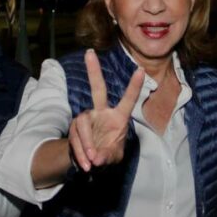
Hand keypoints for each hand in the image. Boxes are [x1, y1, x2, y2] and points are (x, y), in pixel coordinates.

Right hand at [67, 49, 144, 171]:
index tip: (141, 70)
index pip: (128, 100)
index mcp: (118, 117)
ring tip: (92, 161)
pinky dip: (81, 152)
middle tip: (89, 52)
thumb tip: (96, 158)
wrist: (89, 163)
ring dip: (87, 143)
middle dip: (93, 71)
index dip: (134, 86)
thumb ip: (108, 157)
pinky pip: (76, 138)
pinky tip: (86, 164)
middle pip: (97, 89)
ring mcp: (86, 119)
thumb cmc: (107, 154)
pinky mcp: (74, 128)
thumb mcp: (114, 158)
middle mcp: (101, 113)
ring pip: (83, 124)